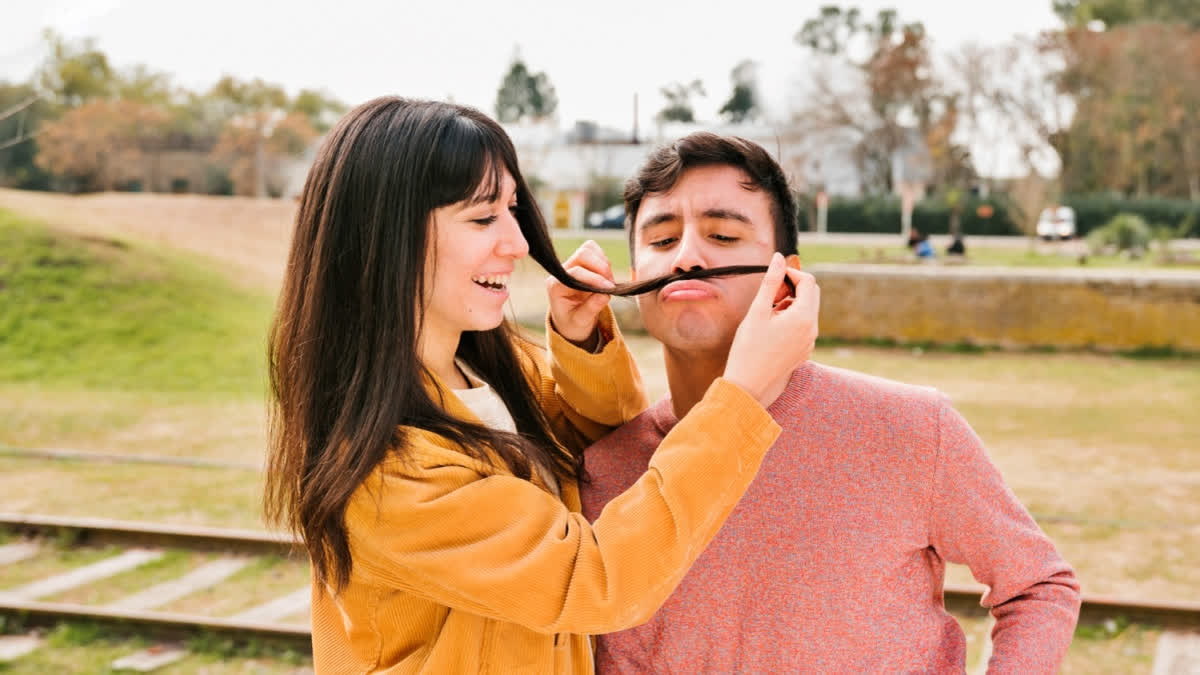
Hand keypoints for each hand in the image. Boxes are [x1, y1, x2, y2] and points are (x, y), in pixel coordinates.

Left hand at [547, 240, 615, 345]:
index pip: (575, 272)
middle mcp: (561, 272)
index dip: (594, 278)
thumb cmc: (573, 323)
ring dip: (603, 263)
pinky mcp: (581, 262)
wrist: (571, 322)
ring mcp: (571, 264)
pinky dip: (603, 260)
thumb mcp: (580, 322)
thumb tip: (605, 295)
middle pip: (582, 254)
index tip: (609, 288)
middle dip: (600, 267)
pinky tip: (606, 276)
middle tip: (611, 285)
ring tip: (609, 282)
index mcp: (555, 286)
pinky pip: (594, 250)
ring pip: (589, 249)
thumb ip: (591, 309)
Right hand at [723, 252, 819, 407]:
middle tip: (769, 295)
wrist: (749, 386)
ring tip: (767, 313)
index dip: (791, 273)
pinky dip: (791, 319)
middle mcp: (812, 329)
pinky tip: (771, 328)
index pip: (808, 282)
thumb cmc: (749, 349)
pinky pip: (803, 326)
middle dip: (793, 288)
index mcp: (803, 317)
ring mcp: (809, 342)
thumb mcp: (758, 312)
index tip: (774, 276)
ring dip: (791, 304)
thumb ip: (770, 282)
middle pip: (811, 295)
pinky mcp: (803, 351)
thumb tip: (778, 258)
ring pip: (807, 311)